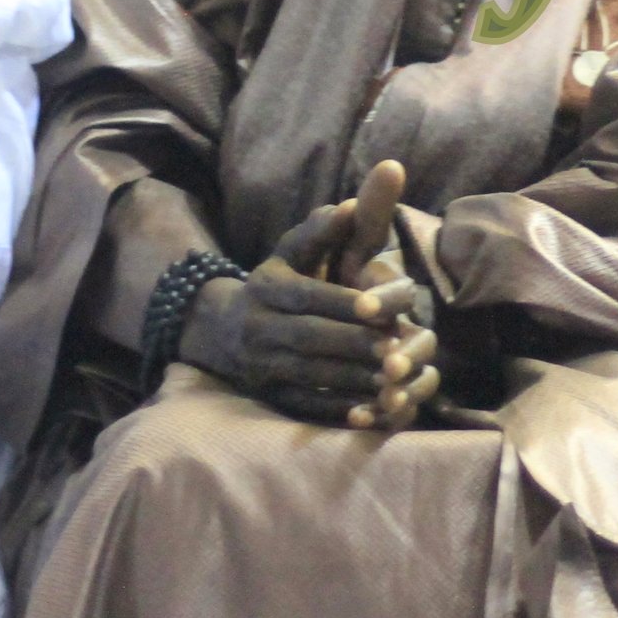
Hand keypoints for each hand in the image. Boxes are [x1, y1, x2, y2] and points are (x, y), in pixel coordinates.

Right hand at [182, 161, 439, 429]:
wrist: (221, 329)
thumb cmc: (276, 283)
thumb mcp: (291, 253)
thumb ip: (322, 231)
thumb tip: (350, 205)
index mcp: (266, 287)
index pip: (306, 295)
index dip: (342, 303)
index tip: (380, 309)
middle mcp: (257, 326)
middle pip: (308, 337)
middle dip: (352, 343)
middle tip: (396, 349)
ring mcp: (260, 365)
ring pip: (308, 374)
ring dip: (351, 379)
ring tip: (392, 380)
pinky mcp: (268, 396)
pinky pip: (303, 406)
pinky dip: (335, 411)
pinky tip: (370, 412)